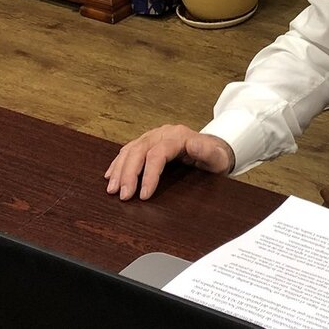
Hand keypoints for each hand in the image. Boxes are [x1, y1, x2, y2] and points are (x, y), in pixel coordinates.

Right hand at [104, 124, 234, 200]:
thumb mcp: (217, 157)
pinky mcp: (147, 142)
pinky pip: (128, 150)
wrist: (214, 149)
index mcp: (178, 136)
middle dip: (129, 174)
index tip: (144, 195)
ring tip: (112, 190)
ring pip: (130, 150)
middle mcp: (163, 133)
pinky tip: (110, 176)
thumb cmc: (215, 157)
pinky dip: (118, 163)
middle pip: (139, 150)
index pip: (158, 154)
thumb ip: (207, 152)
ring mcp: (153, 136)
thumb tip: (193, 145)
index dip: (149, 174)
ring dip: (119, 170)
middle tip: (123, 196)